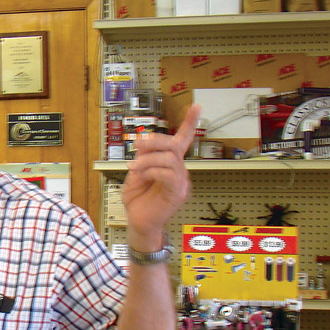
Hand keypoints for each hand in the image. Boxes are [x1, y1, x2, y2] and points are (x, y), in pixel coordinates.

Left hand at [122, 104, 200, 244]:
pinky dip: (153, 171)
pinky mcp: (177, 193)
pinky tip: (143, 176)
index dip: (189, 123)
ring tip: (134, 167)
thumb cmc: (138, 200)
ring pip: (170, 158)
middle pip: (174, 145)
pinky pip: (169, 174)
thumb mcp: (136, 173)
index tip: (196, 106)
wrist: (138, 222)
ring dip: (148, 159)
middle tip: (137, 145)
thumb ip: (142, 158)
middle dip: (154, 141)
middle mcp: (179, 171)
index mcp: (170, 164)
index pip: (182, 141)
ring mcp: (180, 182)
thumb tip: (144, 142)